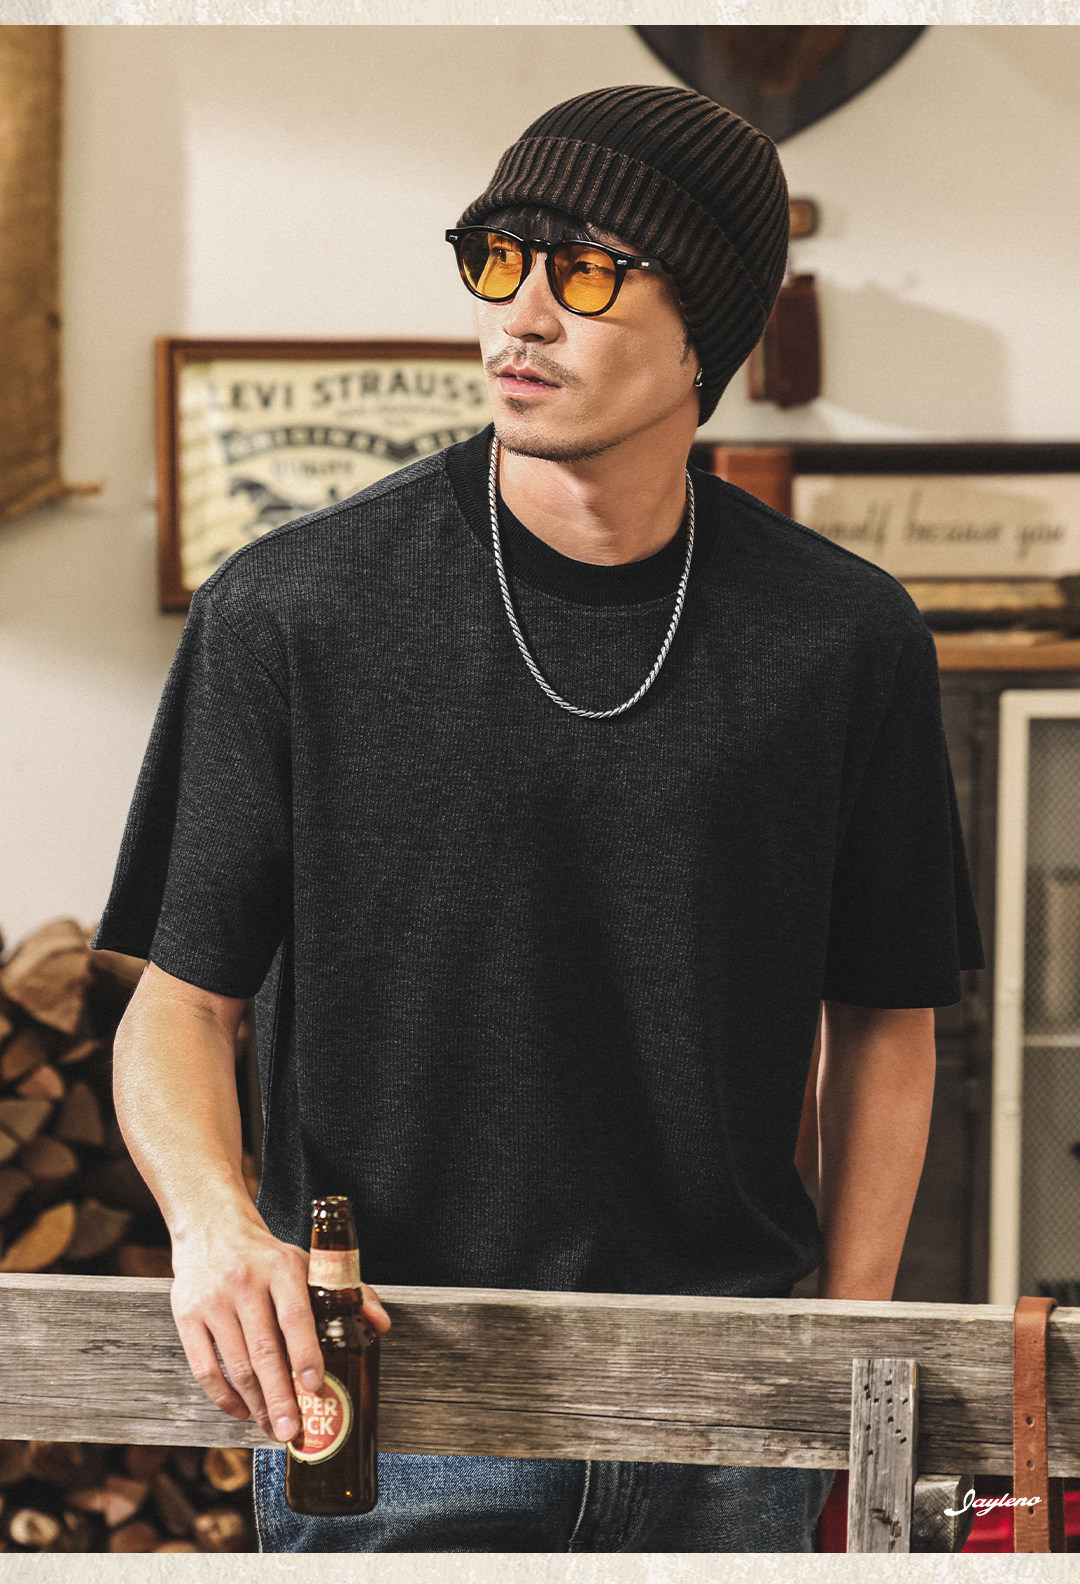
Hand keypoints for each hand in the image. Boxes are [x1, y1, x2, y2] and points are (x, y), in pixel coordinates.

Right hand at [169, 1216, 391, 1441]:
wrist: (212, 1228)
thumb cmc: (267, 1256)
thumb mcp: (308, 1262)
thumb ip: (348, 1292)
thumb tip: (380, 1325)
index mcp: (281, 1269)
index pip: (295, 1316)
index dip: (306, 1354)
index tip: (315, 1386)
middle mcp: (245, 1283)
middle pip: (264, 1350)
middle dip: (279, 1396)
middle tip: (291, 1430)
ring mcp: (213, 1301)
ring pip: (236, 1364)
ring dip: (256, 1404)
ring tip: (272, 1427)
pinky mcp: (187, 1316)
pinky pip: (205, 1368)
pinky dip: (224, 1397)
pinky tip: (242, 1410)